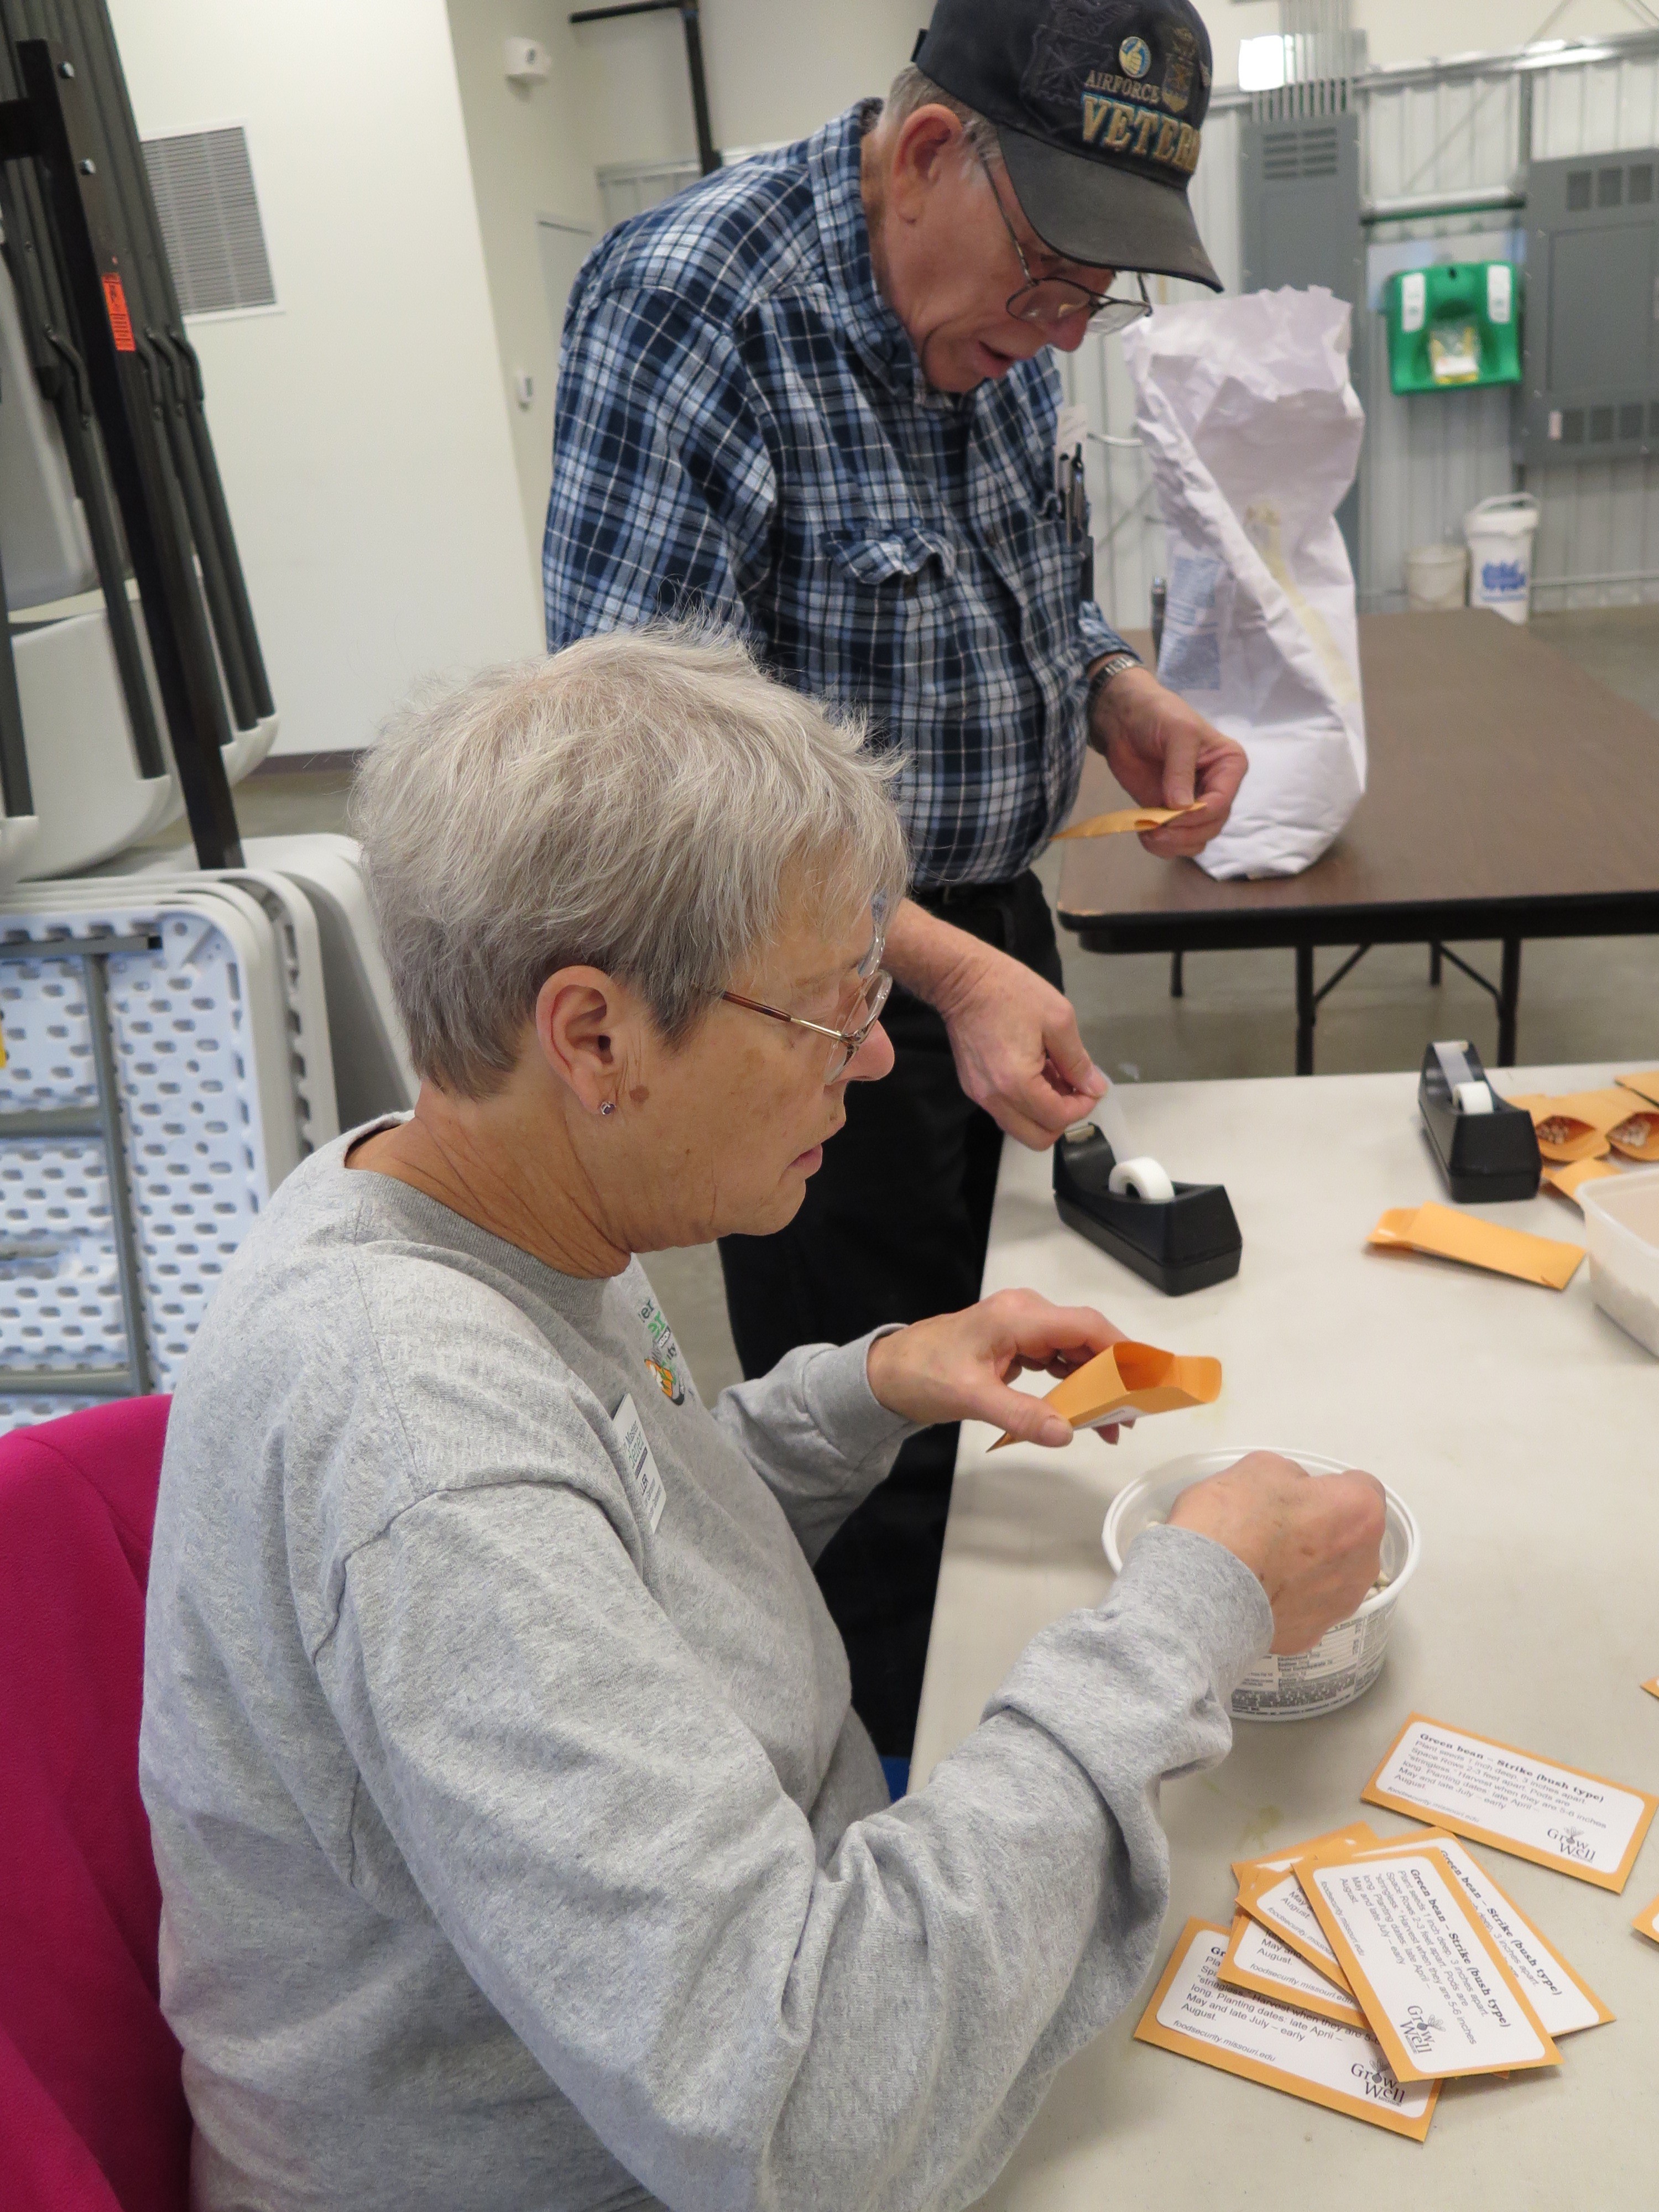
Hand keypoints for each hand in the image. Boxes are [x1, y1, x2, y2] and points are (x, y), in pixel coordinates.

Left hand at [866, 1290, 1125, 1446]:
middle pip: (1086, 1338)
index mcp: (1016, 1316)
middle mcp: (1024, 1313)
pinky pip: (1056, 1359)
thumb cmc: (921, 1375)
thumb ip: (1020, 1415)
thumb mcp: (970, 1399)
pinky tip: (1085, 1413)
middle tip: (1131, 1418)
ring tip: (1113, 1425)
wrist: (886, 1373)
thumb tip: (1065, 1433)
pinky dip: (1073, 1383)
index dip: (1122, 1350)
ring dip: (1096, 1384)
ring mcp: (1020, 1327)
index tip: (1148, 1378)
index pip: (1084, 1326)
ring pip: (1074, 1351)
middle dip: (1113, 1377)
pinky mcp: (1015, 1343)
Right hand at [934, 935, 1105, 1149]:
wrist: (962, 979)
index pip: (1057, 1119)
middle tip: (1073, 1089)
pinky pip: (1005, 1112)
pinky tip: (1034, 1072)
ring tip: (1053, 1077)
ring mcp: (980, 1095)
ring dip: (1044, 1112)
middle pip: (1037, 1138)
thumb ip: (1078, 1060)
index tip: (1091, 1085)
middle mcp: (995, 1098)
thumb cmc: (1011, 992)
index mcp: (1017, 1083)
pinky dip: (1025, 1103)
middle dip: (1062, 1118)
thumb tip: (1094, 1088)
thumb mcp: (1058, 1019)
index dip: (1082, 1107)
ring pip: (1020, 1128)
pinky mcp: (972, 1088)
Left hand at [1092, 664, 1246, 858]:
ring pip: (1196, 839)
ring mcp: (1194, 804)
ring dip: (1174, 843)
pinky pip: (1176, 841)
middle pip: (1212, 826)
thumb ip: (1181, 770)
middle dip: (1185, 832)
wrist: (1123, 720)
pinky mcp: (1171, 814)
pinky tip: (1146, 834)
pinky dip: (1163, 845)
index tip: (1171, 812)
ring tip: (1149, 833)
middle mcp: (1216, 788)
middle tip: (1156, 828)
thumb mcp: (1178, 732)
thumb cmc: (1157, 715)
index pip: (1222, 802)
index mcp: (1228, 766)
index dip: (1198, 815)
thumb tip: (1181, 808)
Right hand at [1166, 1451, 1385, 1653]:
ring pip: (1333, 1574)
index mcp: (1359, 1512)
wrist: (1203, 1591)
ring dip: (1311, 1566)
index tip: (1302, 1492)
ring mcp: (1342, 1603)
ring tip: (1265, 1562)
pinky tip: (1258, 1590)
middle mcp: (1364, 1561)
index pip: (1363, 1487)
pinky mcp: (1314, 1634)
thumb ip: (1293, 1478)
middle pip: (1352, 1535)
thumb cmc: (1234, 1522)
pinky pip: (1308, 1606)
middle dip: (1324, 1528)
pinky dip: (1290, 1598)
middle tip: (1281, 1525)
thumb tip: (1294, 1495)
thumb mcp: (1260, 1467)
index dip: (1330, 1486)